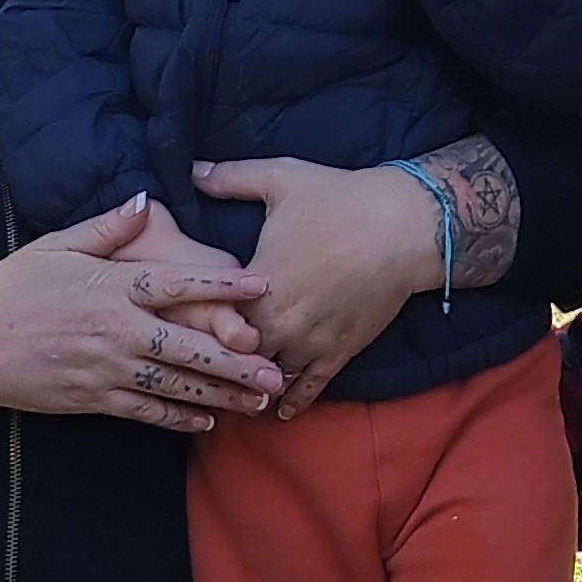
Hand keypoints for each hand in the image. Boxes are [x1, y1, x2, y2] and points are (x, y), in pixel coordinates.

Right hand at [0, 202, 283, 438]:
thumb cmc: (11, 288)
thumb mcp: (56, 245)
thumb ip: (107, 229)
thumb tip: (145, 202)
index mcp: (111, 288)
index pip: (177, 285)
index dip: (222, 287)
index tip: (261, 287)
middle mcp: (115, 331)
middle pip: (187, 347)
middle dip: (236, 361)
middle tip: (276, 371)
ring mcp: (105, 370)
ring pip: (173, 387)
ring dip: (218, 395)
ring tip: (256, 402)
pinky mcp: (91, 399)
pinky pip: (143, 413)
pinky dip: (176, 420)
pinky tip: (206, 423)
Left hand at [190, 153, 446, 412]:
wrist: (404, 226)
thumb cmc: (340, 198)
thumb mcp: (280, 178)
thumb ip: (230, 178)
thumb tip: (192, 171)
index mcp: (255, 283)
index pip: (209, 315)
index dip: (193, 320)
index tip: (177, 324)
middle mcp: (279, 322)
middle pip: (234, 356)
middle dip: (217, 358)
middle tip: (198, 364)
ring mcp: (309, 342)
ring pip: (267, 377)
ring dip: (250, 384)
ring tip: (232, 393)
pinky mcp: (338, 353)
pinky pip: (309, 388)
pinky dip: (292, 402)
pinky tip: (279, 411)